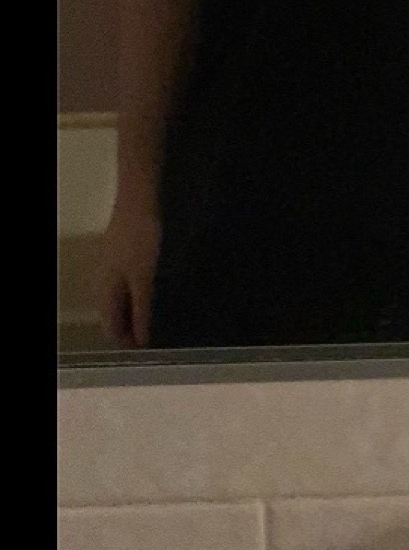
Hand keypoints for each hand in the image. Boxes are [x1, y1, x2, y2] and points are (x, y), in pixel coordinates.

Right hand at [99, 207, 161, 347]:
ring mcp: (113, 266)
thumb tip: (141, 342)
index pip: (110, 329)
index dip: (128, 344)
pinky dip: (142, 294)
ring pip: (122, 299)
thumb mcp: (144, 279)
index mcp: (105, 291)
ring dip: (139, 312)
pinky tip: (161, 292)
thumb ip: (142, 311)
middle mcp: (104, 281)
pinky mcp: (124, 254)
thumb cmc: (141, 239)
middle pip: (114, 315)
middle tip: (162, 337)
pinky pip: (129, 284)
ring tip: (165, 318)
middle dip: (134, 329)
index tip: (152, 352)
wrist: (140, 197)